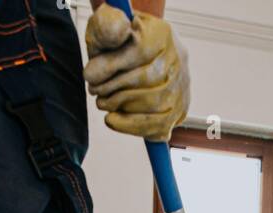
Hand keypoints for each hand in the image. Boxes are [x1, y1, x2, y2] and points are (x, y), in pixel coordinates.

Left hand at [84, 4, 189, 141]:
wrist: (141, 53)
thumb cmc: (121, 42)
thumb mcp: (109, 27)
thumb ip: (105, 32)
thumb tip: (100, 62)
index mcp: (162, 34)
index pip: (140, 51)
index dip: (112, 66)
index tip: (90, 75)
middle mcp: (178, 60)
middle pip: (149, 80)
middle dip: (115, 90)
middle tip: (95, 91)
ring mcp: (182, 87)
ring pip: (156, 105)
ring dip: (123, 108)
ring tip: (103, 103)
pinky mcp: (179, 110)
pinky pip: (159, 126)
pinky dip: (131, 126)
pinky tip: (113, 120)